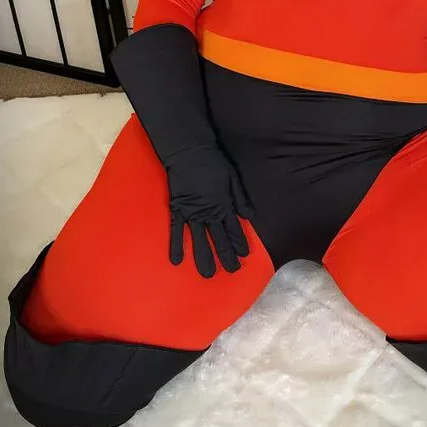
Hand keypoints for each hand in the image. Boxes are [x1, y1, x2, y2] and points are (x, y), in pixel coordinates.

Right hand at [165, 144, 253, 277]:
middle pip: (219, 239)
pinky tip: (177, 261)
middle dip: (226, 256)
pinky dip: (176, 245)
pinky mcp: (178, 209)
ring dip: (204, 257)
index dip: (239, 243)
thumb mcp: (233, 178)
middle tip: (231, 271)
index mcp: (225, 205)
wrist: (190, 152)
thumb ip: (240, 198)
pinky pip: (177, 231)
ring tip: (208, 274)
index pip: (234, 229)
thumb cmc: (213, 163)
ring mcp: (193, 213)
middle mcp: (210, 213)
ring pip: (199, 239)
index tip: (243, 256)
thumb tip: (249, 216)